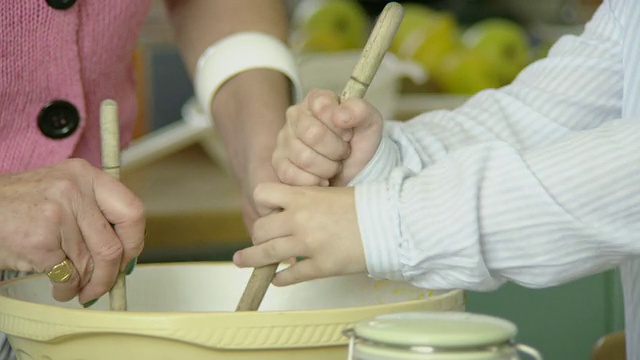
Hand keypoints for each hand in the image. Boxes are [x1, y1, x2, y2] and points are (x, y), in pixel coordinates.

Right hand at [0, 159, 144, 303]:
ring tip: (74, 286)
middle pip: (113, 246)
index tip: (128, 257)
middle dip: (111, 275)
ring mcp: (56, 214)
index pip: (132, 212)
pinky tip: (59, 286)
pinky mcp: (39, 240)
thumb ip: (95, 214)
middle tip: (104, 285)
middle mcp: (74, 190)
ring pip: (89, 265)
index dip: (134, 242)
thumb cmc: (20, 205)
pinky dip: (66, 289)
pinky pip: (67, 276)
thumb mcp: (64, 192)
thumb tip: (125, 253)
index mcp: (86, 175)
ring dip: (85, 285)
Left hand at [233, 182, 365, 285]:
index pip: (263, 194)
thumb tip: (294, 209)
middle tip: (261, 239)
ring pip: (267, 253)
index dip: (262, 203)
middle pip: (260, 228)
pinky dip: (281, 279)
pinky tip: (278, 279)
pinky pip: (291, 275)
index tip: (267, 211)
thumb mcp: (332, 192)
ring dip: (252, 259)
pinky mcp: (320, 266)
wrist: (390, 223)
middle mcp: (299, 220)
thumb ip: (309, 200)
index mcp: (302, 197)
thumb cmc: (368, 205)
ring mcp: (308, 245)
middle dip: (258, 235)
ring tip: (242, 261)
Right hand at [272, 89, 383, 186]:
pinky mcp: (279, 164)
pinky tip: (322, 178)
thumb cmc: (359, 143)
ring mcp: (284, 140)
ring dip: (327, 168)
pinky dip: (314, 181)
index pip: (323, 107)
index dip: (341, 126)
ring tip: (333, 165)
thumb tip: (341, 115)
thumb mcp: (370, 123)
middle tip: (343, 153)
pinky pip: (291, 175)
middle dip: (336, 150)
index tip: (348, 134)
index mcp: (317, 100)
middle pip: (313, 134)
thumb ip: (359, 111)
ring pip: (304, 158)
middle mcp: (295, 116)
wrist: (357, 170)